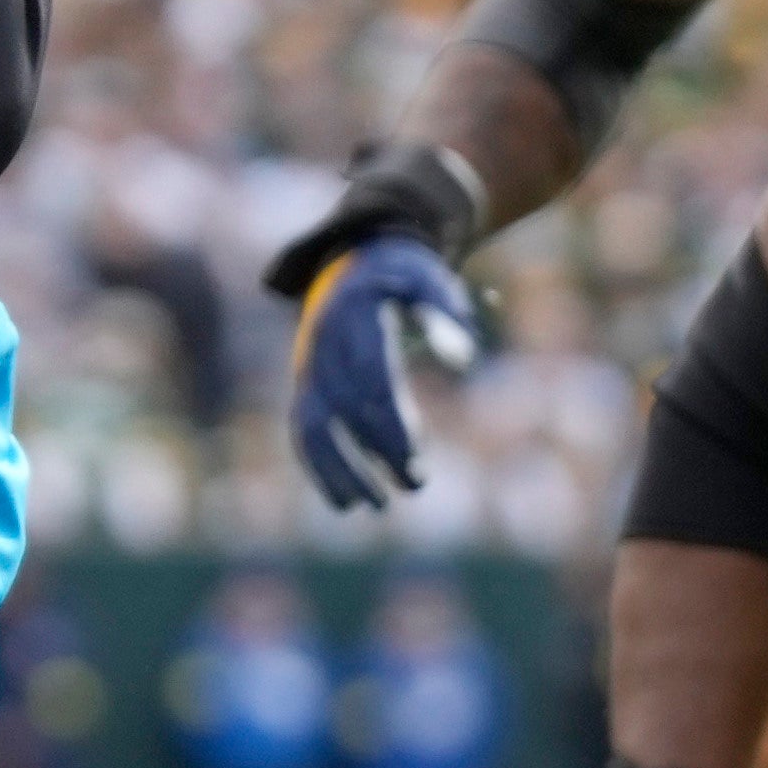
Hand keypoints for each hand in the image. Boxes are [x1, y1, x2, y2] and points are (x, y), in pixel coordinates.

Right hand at [289, 231, 489, 510]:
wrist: (356, 260)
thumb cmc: (405, 276)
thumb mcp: (430, 280)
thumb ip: (447, 313)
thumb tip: (463, 358)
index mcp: (354, 318)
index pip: (370, 380)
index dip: (390, 422)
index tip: (414, 458)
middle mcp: (323, 344)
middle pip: (346, 407)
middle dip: (377, 449)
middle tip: (416, 484)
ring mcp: (309, 366)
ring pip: (313, 425)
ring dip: (338, 470)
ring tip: (371, 507)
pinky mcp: (306, 384)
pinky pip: (304, 430)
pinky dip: (319, 467)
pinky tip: (345, 502)